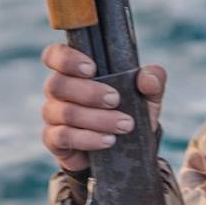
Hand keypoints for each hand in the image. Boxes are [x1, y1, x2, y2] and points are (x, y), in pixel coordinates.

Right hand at [40, 43, 164, 172]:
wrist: (125, 149)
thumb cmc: (130, 111)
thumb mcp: (147, 96)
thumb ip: (152, 80)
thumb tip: (148, 77)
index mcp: (73, 71)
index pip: (54, 55)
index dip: (66, 59)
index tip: (92, 68)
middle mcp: (58, 90)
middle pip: (57, 84)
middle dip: (90, 92)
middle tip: (116, 100)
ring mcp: (53, 116)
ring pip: (65, 112)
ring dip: (97, 118)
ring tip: (125, 124)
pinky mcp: (54, 140)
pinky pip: (63, 136)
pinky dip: (89, 138)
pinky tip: (109, 140)